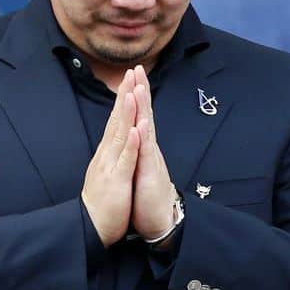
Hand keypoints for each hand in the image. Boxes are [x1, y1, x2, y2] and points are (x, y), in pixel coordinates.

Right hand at [81, 69, 139, 246]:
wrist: (90, 227)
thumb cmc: (101, 202)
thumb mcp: (107, 172)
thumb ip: (111, 155)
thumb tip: (113, 140)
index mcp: (107, 153)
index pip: (115, 121)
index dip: (122, 100)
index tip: (129, 80)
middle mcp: (107, 154)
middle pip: (116, 120)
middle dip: (124, 96)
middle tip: (130, 73)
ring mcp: (111, 166)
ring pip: (120, 134)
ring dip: (126, 113)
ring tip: (132, 92)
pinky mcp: (117, 180)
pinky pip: (126, 159)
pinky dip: (131, 144)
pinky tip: (136, 129)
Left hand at [129, 65, 176, 241]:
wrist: (158, 221)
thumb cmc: (147, 196)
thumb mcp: (139, 167)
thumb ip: (138, 149)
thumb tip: (136, 133)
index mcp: (142, 147)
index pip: (138, 116)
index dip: (135, 96)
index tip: (131, 75)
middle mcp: (148, 149)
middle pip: (145, 115)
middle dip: (141, 92)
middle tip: (138, 69)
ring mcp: (150, 160)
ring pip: (147, 129)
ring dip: (144, 109)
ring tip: (140, 88)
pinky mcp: (149, 175)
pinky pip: (146, 155)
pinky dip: (143, 140)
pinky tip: (142, 125)